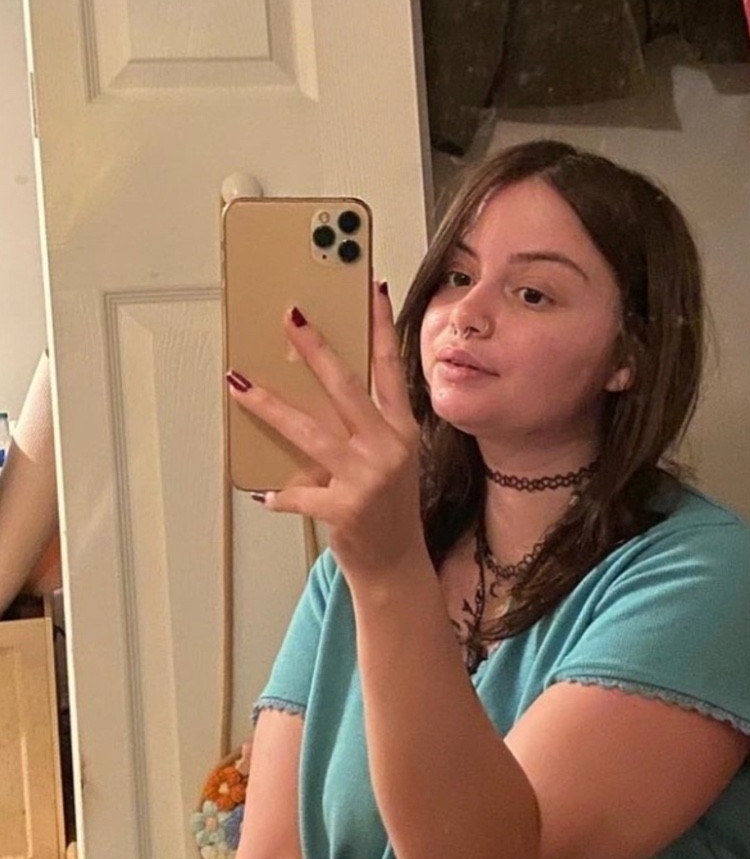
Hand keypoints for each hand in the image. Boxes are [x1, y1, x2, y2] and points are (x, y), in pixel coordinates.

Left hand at [226, 282, 423, 582]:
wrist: (396, 567)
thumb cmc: (388, 511)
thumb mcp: (389, 462)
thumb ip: (364, 430)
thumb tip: (316, 397)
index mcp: (402, 432)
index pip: (391, 369)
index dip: (381, 328)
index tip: (372, 291)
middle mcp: (388, 449)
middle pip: (345, 386)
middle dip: (314, 348)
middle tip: (291, 317)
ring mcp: (368, 478)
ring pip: (308, 431)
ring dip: (268, 406)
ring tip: (238, 384)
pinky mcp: (345, 508)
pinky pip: (298, 493)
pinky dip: (279, 495)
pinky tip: (265, 494)